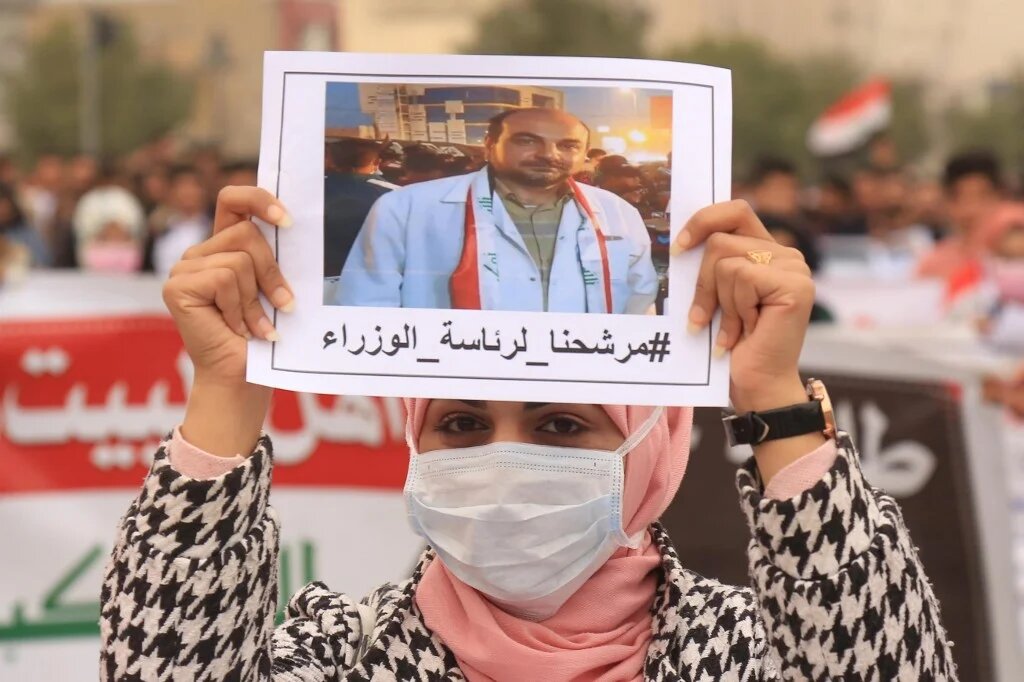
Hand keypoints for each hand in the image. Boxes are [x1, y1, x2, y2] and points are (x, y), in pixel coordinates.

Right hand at [162, 186, 292, 455]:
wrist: (242, 378)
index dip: (259, 199)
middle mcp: (200, 254)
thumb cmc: (263, 336)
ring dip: (255, 299)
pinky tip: (235, 329)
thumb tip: (293, 225)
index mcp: (223, 248)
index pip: (234, 200)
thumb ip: (274, 257)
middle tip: (282, 305)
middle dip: (272, 272)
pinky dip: (238, 308)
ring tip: (253, 325)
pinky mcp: (177, 287)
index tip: (288, 221)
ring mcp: (184, 269)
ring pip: (239, 259)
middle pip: (246, 233)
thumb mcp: (273, 288)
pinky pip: (224, 278)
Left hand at [672, 200, 814, 412]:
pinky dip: (734, 309)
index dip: (705, 220)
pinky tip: (746, 330)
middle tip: (705, 317)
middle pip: (720, 240)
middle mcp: (785, 255)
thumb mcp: (714, 296)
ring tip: (734, 327)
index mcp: (766, 252)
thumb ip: (710, 265)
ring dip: (719, 302)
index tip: (679, 248)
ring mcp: (794, 268)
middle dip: (702, 283)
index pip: (735, 211)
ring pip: (726, 261)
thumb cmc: (731, 345)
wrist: (754, 385)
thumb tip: (679, 243)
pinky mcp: (795, 285)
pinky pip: (741, 278)